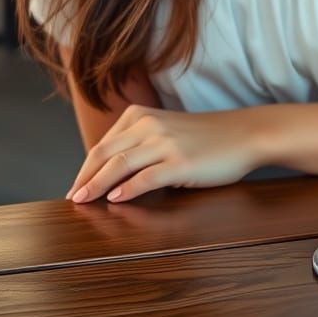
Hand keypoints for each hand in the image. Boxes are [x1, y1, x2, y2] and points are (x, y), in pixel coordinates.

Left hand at [66, 106, 264, 203]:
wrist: (244, 134)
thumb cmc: (206, 137)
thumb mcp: (167, 130)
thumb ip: (140, 142)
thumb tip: (111, 172)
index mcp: (142, 115)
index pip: (103, 144)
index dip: (86, 167)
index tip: (76, 185)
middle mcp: (150, 124)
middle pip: (105, 153)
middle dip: (85, 177)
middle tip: (73, 198)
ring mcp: (165, 142)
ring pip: (120, 164)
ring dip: (98, 185)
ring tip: (84, 201)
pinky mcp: (180, 162)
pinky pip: (146, 177)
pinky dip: (128, 189)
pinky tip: (116, 199)